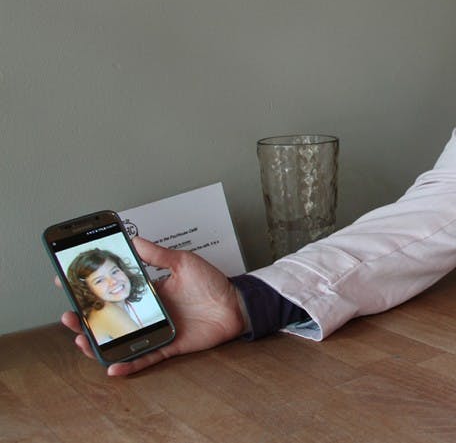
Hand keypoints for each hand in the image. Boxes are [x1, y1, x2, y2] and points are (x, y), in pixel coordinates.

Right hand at [58, 237, 246, 375]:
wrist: (237, 304)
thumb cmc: (213, 282)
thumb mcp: (182, 262)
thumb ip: (157, 254)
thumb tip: (134, 239)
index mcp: (150, 293)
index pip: (114, 293)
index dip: (91, 292)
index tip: (67, 284)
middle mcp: (150, 313)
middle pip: (112, 320)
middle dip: (86, 320)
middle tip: (69, 316)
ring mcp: (158, 331)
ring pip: (122, 342)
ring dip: (100, 344)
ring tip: (81, 340)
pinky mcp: (170, 346)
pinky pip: (146, 358)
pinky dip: (129, 364)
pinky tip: (112, 366)